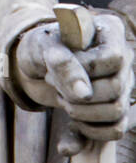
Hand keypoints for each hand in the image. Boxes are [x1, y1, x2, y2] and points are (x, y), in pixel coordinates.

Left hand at [13, 12, 135, 143]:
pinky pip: (114, 130)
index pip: (113, 58)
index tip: (57, 64)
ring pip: (117, 112)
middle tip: (52, 82)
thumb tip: (84, 94)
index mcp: (110, 31)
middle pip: (116, 88)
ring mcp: (124, 85)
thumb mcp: (44, 47)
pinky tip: (71, 124)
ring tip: (60, 97)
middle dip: (76, 93)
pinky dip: (89, 131)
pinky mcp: (116, 109)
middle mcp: (124, 58)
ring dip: (81, 112)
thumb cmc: (42, 47)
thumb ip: (62, 64)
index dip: (86, 68)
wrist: (37, 64)